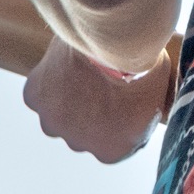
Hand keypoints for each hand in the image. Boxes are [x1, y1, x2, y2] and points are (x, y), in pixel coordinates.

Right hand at [23, 36, 171, 162]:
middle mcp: (79, 144)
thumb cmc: (143, 67)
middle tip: (100, 80)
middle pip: (82, 130)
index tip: (121, 95)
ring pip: (57, 114)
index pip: (112, 141)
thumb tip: (152, 105)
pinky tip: (63, 63)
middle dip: (90, 110)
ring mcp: (55, 122)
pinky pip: (39, 92)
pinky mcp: (36, 97)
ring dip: (65, 99)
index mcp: (112, 151)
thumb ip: (147, 112)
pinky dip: (47, 80)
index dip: (117, 117)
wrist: (115, 42)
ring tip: (82, 70)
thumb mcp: (157, 97)